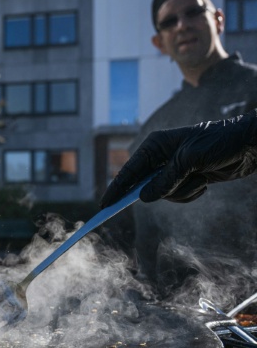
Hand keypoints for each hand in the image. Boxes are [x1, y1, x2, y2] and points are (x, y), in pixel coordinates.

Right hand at [100, 114, 256, 207]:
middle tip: (170, 189)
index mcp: (156, 145)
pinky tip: (205, 182)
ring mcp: (174, 169)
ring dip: (181, 192)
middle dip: (159, 191)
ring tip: (200, 179)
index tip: (105, 205)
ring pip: (162, 194)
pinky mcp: (187, 178)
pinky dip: (190, 194)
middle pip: (144, 184)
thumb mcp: (190, 160)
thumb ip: (166, 180)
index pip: (129, 170)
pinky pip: (178, 196)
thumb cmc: (220, 143)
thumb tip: (144, 198)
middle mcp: (161, 157)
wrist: (250, 144)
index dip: (116, 188)